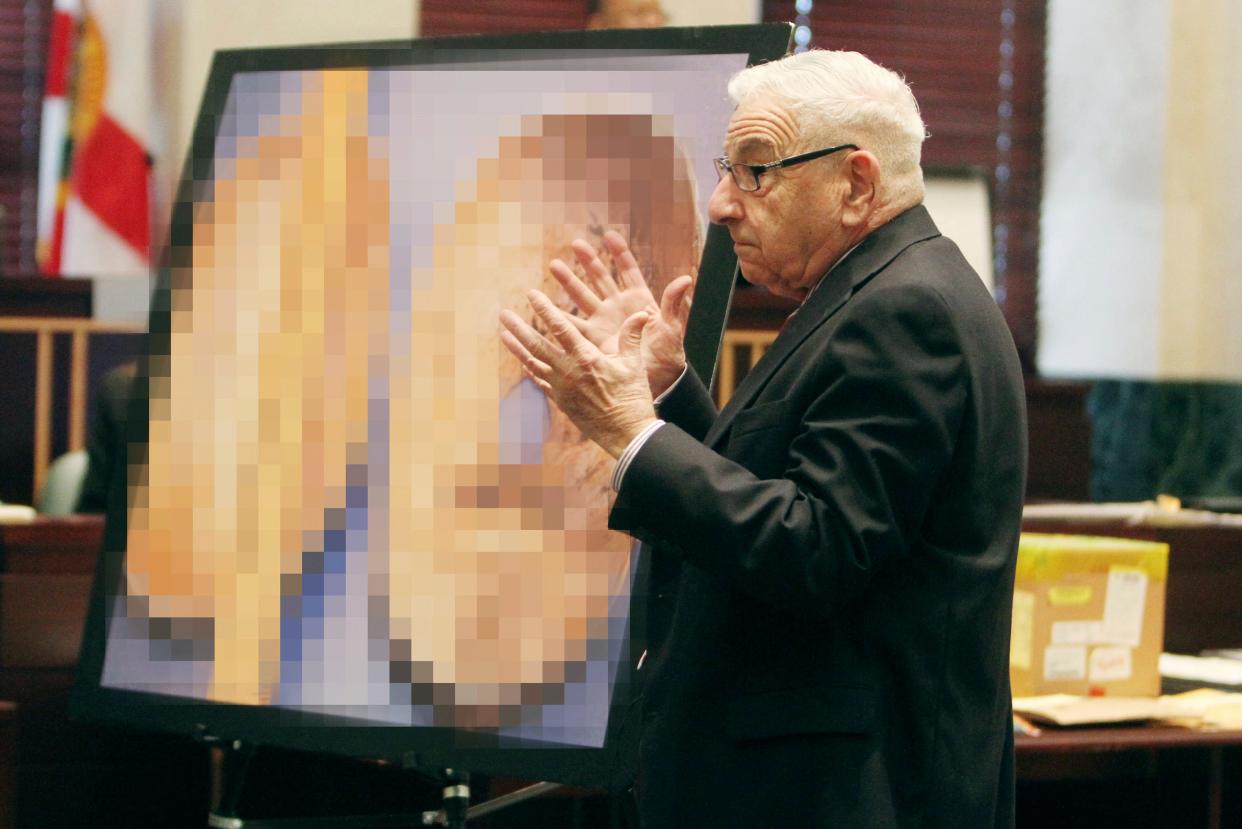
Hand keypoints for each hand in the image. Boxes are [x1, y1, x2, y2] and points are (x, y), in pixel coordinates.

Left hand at [500, 291, 655, 458]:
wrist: (627, 435)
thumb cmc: (633, 399)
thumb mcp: (634, 364)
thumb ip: (631, 337)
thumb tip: (642, 313)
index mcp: (586, 359)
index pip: (560, 328)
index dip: (545, 309)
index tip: (532, 294)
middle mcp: (568, 373)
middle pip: (536, 346)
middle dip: (518, 328)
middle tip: (503, 314)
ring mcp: (561, 389)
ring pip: (533, 364)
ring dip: (517, 348)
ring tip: (504, 334)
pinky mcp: (561, 402)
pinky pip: (540, 382)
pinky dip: (530, 370)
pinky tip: (523, 363)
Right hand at [550, 231, 692, 398]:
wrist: (657, 381)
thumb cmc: (668, 354)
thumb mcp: (672, 327)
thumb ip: (674, 302)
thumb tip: (686, 278)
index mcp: (639, 300)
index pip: (629, 271)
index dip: (620, 254)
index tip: (609, 235)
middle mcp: (619, 307)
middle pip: (601, 278)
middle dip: (589, 260)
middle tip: (576, 243)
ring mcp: (604, 321)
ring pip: (583, 296)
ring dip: (569, 281)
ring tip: (554, 265)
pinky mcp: (594, 339)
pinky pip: (574, 325)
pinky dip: (560, 316)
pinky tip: (546, 306)